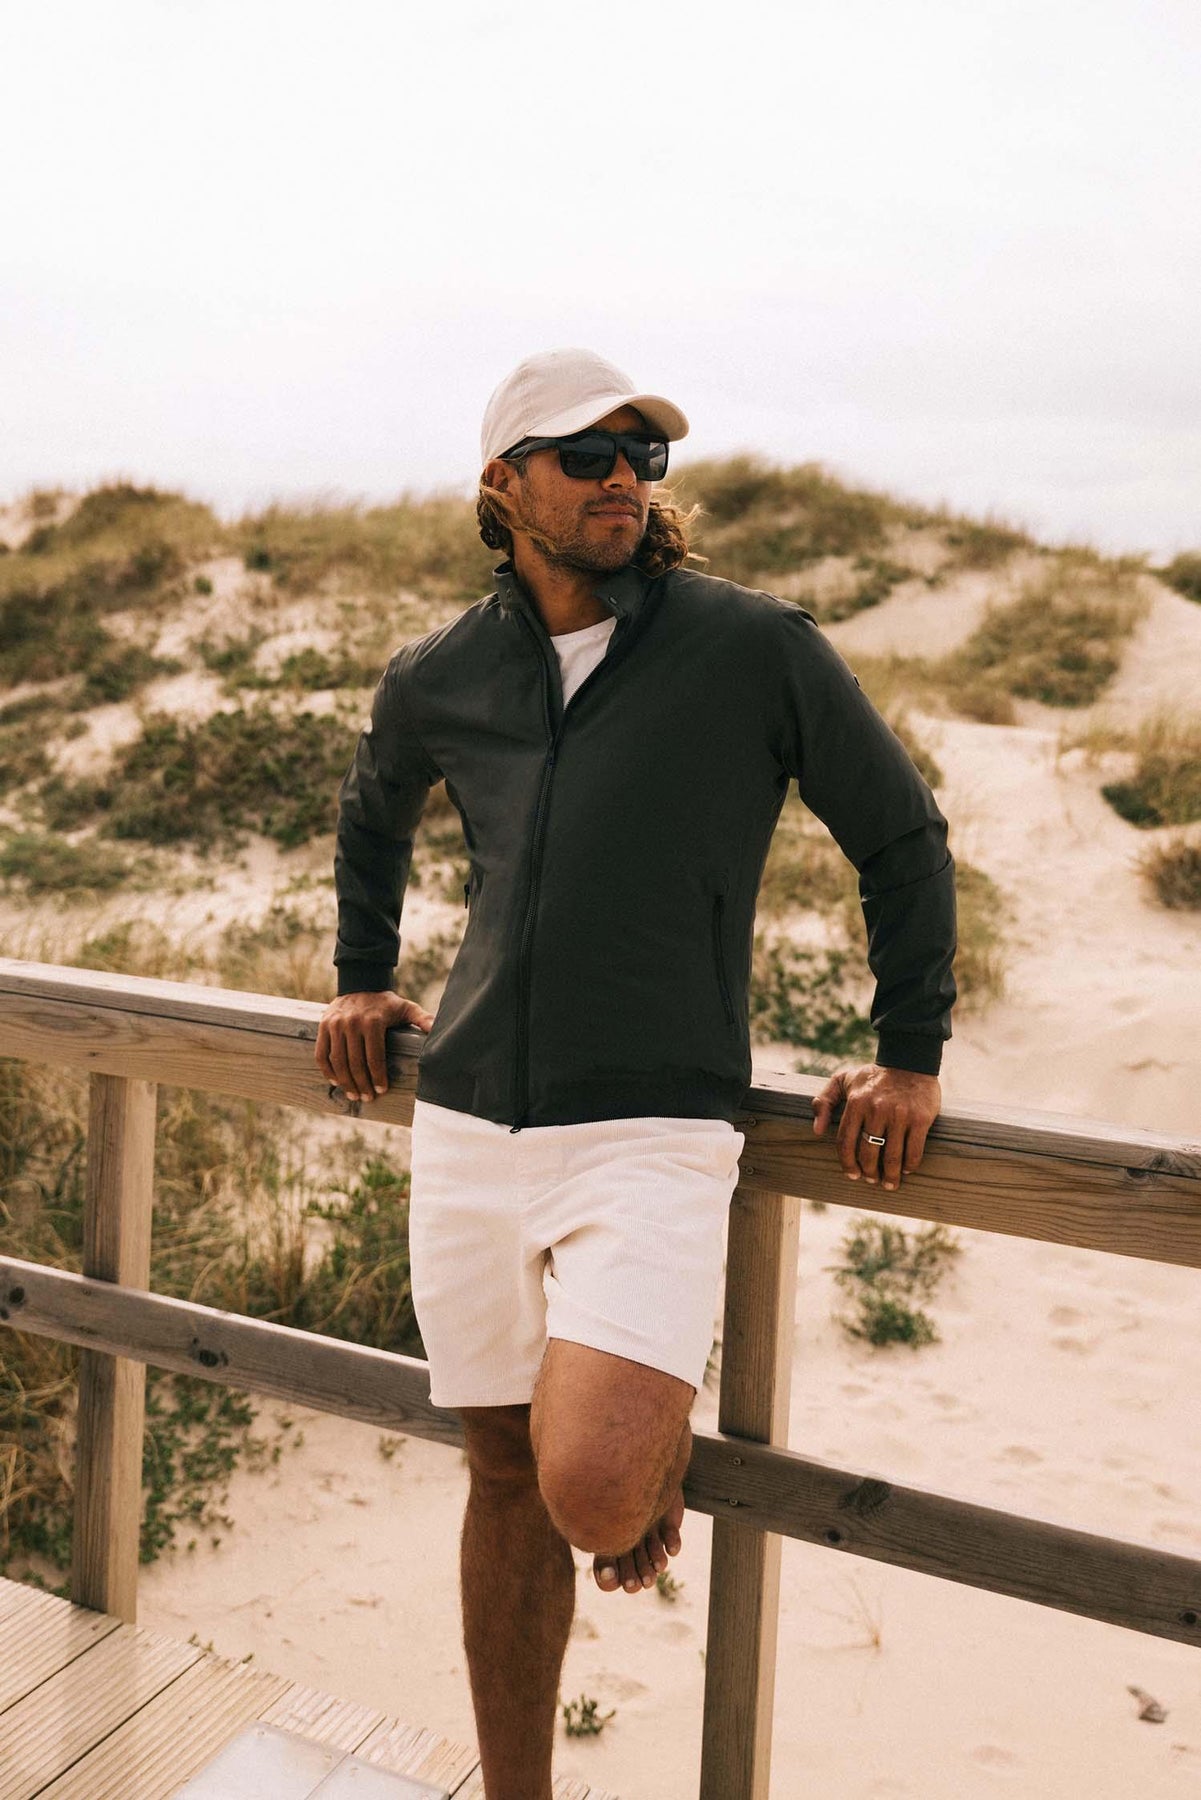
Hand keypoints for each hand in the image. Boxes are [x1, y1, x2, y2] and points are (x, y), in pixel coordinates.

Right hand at [315, 990, 433, 1102]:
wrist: (361, 983)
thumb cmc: (387, 1003)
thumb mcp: (407, 1008)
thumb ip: (423, 1019)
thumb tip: (439, 1029)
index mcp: (373, 1022)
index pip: (374, 1058)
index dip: (378, 1077)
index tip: (382, 1091)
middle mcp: (352, 1023)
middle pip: (355, 1063)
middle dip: (362, 1084)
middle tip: (367, 1098)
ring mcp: (335, 1024)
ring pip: (337, 1061)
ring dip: (345, 1082)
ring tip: (354, 1095)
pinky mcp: (324, 1025)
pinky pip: (322, 1053)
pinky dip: (327, 1070)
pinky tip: (336, 1081)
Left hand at [812, 1064, 939, 1191]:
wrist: (909, 1061)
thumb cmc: (873, 1076)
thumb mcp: (843, 1080)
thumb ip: (824, 1101)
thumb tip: (816, 1131)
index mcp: (855, 1103)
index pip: (846, 1143)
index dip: (847, 1163)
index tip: (853, 1175)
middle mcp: (876, 1110)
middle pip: (868, 1153)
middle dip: (869, 1172)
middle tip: (872, 1180)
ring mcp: (899, 1115)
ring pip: (891, 1157)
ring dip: (890, 1175)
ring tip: (890, 1183)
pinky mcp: (920, 1119)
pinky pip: (913, 1150)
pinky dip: (910, 1165)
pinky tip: (907, 1169)